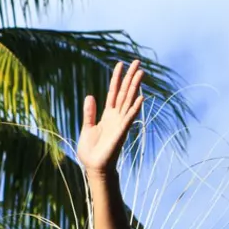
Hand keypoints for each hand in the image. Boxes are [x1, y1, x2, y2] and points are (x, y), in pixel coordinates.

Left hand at [77, 60, 144, 174]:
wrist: (94, 167)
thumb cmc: (91, 151)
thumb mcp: (87, 127)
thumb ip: (89, 112)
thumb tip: (90, 96)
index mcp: (107, 115)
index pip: (113, 92)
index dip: (116, 78)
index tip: (120, 64)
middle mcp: (116, 117)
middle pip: (124, 92)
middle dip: (130, 77)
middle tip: (137, 61)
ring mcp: (120, 123)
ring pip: (129, 101)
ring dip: (135, 87)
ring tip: (141, 73)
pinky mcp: (121, 132)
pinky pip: (129, 118)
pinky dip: (135, 108)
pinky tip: (141, 97)